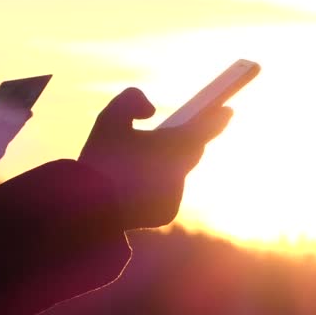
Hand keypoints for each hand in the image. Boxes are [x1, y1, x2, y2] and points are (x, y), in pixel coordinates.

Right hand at [79, 88, 232, 229]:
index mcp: (172, 148)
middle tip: (187, 127)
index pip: (206, 128)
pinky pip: (168, 194)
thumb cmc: (99, 159)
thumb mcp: (108, 118)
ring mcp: (175, 196)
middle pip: (191, 152)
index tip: (228, 109)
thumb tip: (151, 111)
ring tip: (153, 155)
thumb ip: (131, 100)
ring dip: (169, 164)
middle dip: (190, 140)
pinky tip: (143, 181)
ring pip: (177, 174)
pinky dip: (158, 186)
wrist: (87, 209)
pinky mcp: (167, 214)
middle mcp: (180, 174)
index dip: (218, 118)